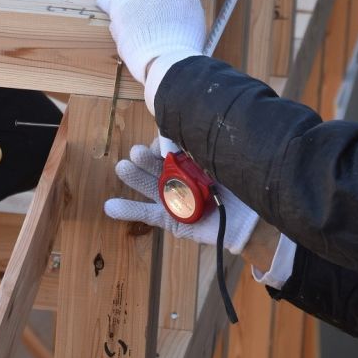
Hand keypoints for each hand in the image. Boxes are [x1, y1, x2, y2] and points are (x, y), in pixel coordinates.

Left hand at [96, 0, 205, 111]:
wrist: (170, 61)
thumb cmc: (184, 50)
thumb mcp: (195, 23)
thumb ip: (182, 10)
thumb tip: (172, 9)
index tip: (160, 1)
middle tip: (144, 8)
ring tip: (128, 12)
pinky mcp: (121, 7)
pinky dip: (106, 3)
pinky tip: (105, 5)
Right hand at [104, 140, 258, 254]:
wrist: (246, 221)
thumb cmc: (236, 189)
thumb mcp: (220, 165)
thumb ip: (203, 154)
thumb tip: (188, 136)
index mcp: (187, 160)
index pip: (168, 147)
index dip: (163, 145)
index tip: (164, 144)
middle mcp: (176, 177)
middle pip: (155, 165)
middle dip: (145, 159)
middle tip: (137, 153)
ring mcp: (170, 198)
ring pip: (148, 185)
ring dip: (135, 176)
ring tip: (123, 168)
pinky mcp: (169, 220)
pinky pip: (146, 213)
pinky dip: (128, 210)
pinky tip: (110, 206)